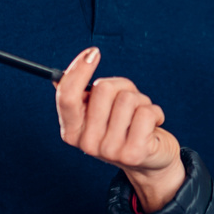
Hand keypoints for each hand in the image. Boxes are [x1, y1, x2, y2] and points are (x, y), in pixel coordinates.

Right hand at [55, 47, 183, 210]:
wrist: (151, 161)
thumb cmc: (125, 128)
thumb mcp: (100, 112)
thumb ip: (82, 96)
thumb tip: (58, 78)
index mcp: (72, 132)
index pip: (67, 96)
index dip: (79, 70)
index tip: (93, 52)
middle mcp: (87, 144)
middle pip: (102, 90)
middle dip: (122, 86)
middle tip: (130, 101)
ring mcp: (109, 151)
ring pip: (127, 99)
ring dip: (141, 101)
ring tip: (140, 117)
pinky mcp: (133, 154)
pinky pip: (146, 112)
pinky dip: (155, 112)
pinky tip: (153, 126)